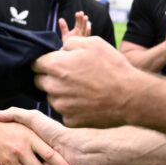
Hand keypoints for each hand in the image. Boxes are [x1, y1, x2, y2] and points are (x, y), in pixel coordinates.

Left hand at [33, 36, 147, 127]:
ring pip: (52, 97)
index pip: (35, 64)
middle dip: (50, 77)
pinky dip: (72, 108)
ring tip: (82, 89)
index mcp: (55, 66)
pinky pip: (64, 112)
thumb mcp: (92, 43)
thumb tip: (60, 50)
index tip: (55, 63)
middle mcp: (53, 87)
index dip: (45, 61)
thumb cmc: (112, 67)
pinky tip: (87, 102)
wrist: (130, 97)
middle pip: (39, 81)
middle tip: (70, 76)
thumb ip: (69, 43)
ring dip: (60, 93)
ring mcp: (61, 106)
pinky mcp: (70, 121)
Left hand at [59, 12, 90, 41]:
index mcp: (77, 31)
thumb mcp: (65, 35)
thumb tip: (60, 19)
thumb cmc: (69, 44)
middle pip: (82, 24)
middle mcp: (81, 33)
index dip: (78, 18)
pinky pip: (87, 35)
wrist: (69, 53)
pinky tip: (89, 25)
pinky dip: (88, 30)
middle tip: (81, 12)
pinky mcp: (84, 41)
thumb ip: (63, 27)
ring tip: (85, 17)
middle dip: (82, 19)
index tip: (78, 12)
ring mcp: (83, 37)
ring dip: (85, 22)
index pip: (78, 23)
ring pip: (85, 28)